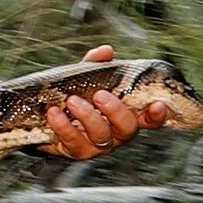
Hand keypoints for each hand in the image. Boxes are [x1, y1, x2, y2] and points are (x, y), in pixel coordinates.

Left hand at [41, 44, 169, 159]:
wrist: (45, 115)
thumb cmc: (76, 96)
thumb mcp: (86, 78)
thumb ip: (97, 65)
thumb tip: (106, 51)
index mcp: (126, 115)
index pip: (149, 119)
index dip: (157, 115)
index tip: (157, 105)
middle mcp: (116, 133)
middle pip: (127, 128)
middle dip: (116, 111)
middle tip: (99, 95)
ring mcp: (98, 145)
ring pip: (101, 136)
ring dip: (87, 116)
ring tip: (72, 100)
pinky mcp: (77, 151)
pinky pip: (73, 142)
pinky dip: (63, 126)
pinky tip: (54, 113)